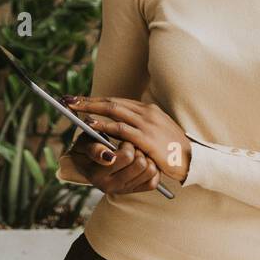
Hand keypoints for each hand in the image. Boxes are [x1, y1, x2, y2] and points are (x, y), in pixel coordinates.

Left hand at [65, 96, 192, 182]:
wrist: (191, 160)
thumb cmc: (171, 149)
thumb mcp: (156, 132)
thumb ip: (139, 127)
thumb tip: (118, 128)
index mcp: (148, 110)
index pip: (117, 101)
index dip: (97, 100)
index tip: (80, 100)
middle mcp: (146, 112)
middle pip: (112, 102)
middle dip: (88, 101)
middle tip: (69, 100)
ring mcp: (146, 124)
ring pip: (113, 111)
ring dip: (91, 109)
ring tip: (74, 108)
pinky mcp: (145, 137)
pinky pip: (120, 129)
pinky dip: (103, 125)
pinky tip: (90, 125)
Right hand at [67, 136, 164, 195]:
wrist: (87, 162)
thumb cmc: (88, 147)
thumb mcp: (85, 143)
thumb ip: (94, 149)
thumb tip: (107, 156)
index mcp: (97, 174)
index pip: (127, 157)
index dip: (128, 144)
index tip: (122, 141)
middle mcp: (110, 186)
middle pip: (141, 164)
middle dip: (138, 150)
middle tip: (129, 147)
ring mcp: (122, 190)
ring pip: (149, 172)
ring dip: (146, 159)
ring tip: (135, 154)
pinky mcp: (132, 191)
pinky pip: (152, 183)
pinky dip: (151, 170)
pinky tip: (142, 162)